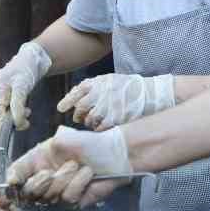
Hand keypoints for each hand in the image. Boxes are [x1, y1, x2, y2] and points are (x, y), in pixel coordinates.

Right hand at [0, 41, 52, 130]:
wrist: (34, 57)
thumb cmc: (27, 69)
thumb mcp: (23, 86)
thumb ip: (18, 105)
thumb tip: (15, 123)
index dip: (5, 125)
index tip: (18, 129)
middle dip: (12, 120)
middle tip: (27, 121)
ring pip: (3, 111)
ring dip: (15, 116)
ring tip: (28, 111)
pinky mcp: (6, 93)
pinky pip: (7, 107)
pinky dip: (16, 111)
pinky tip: (25, 108)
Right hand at [7, 125, 132, 206]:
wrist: (112, 153)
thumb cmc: (86, 144)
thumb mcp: (56, 142)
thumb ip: (33, 159)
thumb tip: (11, 178)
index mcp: (36, 164)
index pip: (15, 179)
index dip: (12, 183)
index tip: (14, 181)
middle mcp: (45, 180)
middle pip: (28, 194)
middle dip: (39, 184)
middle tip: (50, 172)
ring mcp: (59, 193)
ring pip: (50, 196)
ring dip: (64, 179)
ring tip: (77, 166)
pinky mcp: (75, 202)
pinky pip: (68, 199)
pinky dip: (78, 183)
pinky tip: (87, 173)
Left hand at [58, 73, 174, 129]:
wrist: (148, 93)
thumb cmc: (125, 87)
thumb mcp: (106, 80)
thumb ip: (88, 87)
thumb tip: (68, 98)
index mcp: (96, 83)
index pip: (76, 93)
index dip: (67, 102)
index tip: (61, 109)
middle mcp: (100, 93)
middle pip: (80, 108)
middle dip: (78, 115)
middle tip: (80, 118)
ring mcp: (107, 106)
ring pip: (89, 120)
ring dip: (89, 123)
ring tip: (94, 122)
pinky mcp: (115, 118)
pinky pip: (100, 128)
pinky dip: (99, 129)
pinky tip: (103, 127)